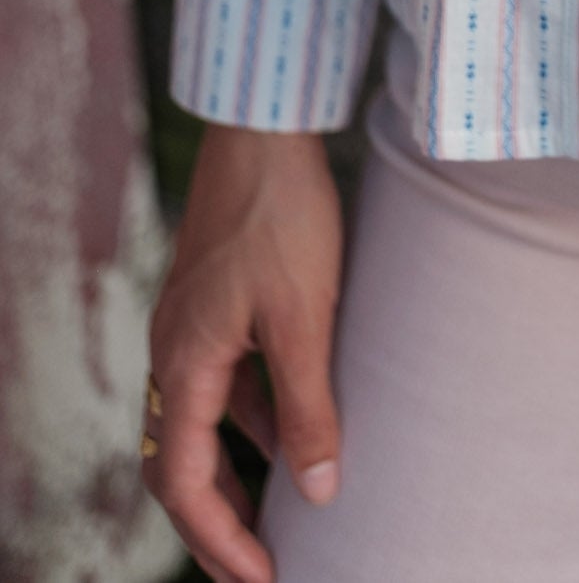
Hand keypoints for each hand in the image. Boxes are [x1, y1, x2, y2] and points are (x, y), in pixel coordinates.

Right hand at [144, 123, 344, 582]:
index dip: (219, 540)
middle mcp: (174, 351)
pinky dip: (252, 420)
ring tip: (281, 515)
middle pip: (180, 463)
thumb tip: (315, 492)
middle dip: (217, 523)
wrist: (267, 130)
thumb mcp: (306, 318)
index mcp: (183, 365)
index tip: (263, 578)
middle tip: (260, 569)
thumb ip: (308, 406)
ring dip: (236, 472)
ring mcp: (191, 325)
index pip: (184, 482)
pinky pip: (224, 383)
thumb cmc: (285, 216)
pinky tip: (295, 429)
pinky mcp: (215, 301)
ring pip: (201, 424)